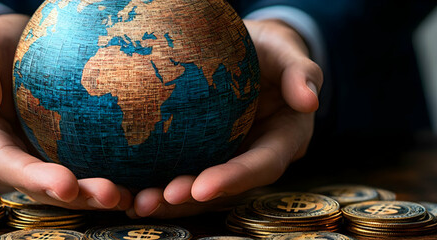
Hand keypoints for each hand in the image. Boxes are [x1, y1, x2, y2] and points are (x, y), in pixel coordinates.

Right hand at [0, 14, 132, 210]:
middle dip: (77, 197)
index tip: (66, 186)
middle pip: (43, 187)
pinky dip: (110, 176)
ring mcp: (39, 154)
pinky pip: (85, 166)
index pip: (8, 165)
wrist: (9, 46)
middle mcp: (14, 154)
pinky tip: (138, 181)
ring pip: (68, 185)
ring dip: (96, 196)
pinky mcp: (62, 148)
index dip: (36, 179)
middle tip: (111, 195)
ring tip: (129, 197)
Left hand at [126, 19, 322, 217]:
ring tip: (136, 202)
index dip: (233, 179)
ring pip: (200, 186)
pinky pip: (180, 169)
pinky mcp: (203, 151)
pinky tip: (127, 188)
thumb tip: (309, 99)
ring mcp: (228, 156)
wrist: (252, 49)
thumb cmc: (272, 48)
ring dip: (168, 200)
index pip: (261, 165)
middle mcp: (255, 155)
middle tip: (158, 199)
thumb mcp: (288, 52)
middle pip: (225, 187)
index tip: (201, 187)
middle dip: (191, 198)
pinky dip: (155, 180)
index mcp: (284, 139)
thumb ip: (301, 72)